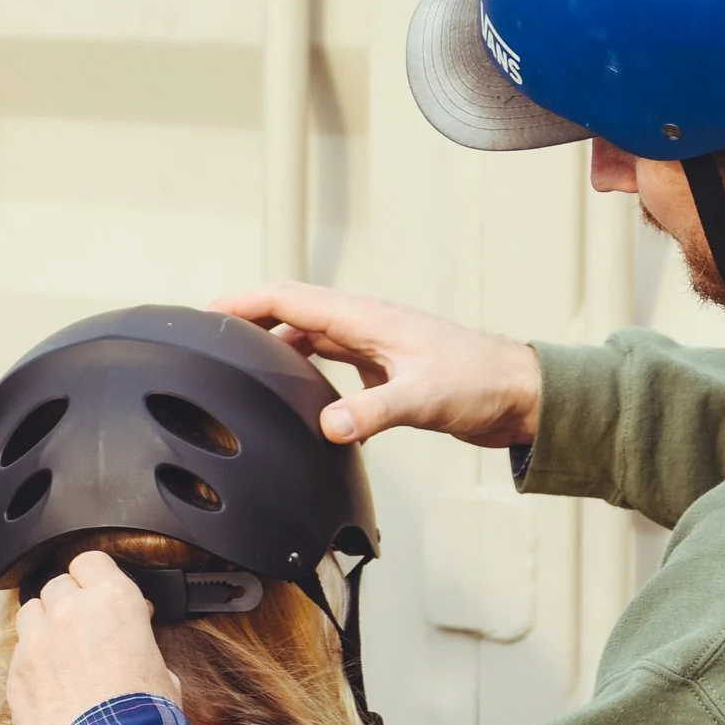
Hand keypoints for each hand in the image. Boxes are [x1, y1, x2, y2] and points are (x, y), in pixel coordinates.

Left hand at [8, 553, 181, 724]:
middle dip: (70, 603)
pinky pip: (19, 651)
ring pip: (31, 611)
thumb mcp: (162, 671)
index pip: (91, 561)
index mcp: (113, 601)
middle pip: (58, 584)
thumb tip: (136, 641)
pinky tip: (49, 683)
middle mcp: (69, 611)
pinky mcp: (16, 671)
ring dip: (45, 625)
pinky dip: (31, 660)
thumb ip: (140, 643)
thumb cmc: (142, 720)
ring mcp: (37, 640)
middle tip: (86, 629)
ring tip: (62, 653)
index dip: (96, 577)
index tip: (102, 593)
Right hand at [210, 282, 540, 447]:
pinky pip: (329, 360)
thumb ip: (373, 411)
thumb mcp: (422, 398)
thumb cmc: (481, 383)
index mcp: (366, 317)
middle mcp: (364, 324)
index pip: (289, 298)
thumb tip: (328, 426)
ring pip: (308, 336)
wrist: (519, 395)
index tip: (205, 314)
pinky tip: (295, 396)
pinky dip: (303, 370)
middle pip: (291, 312)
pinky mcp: (383, 367)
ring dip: (274, 345)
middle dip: (247, 320)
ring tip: (240, 367)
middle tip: (210, 343)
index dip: (243, 303)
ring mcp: (373, 344)